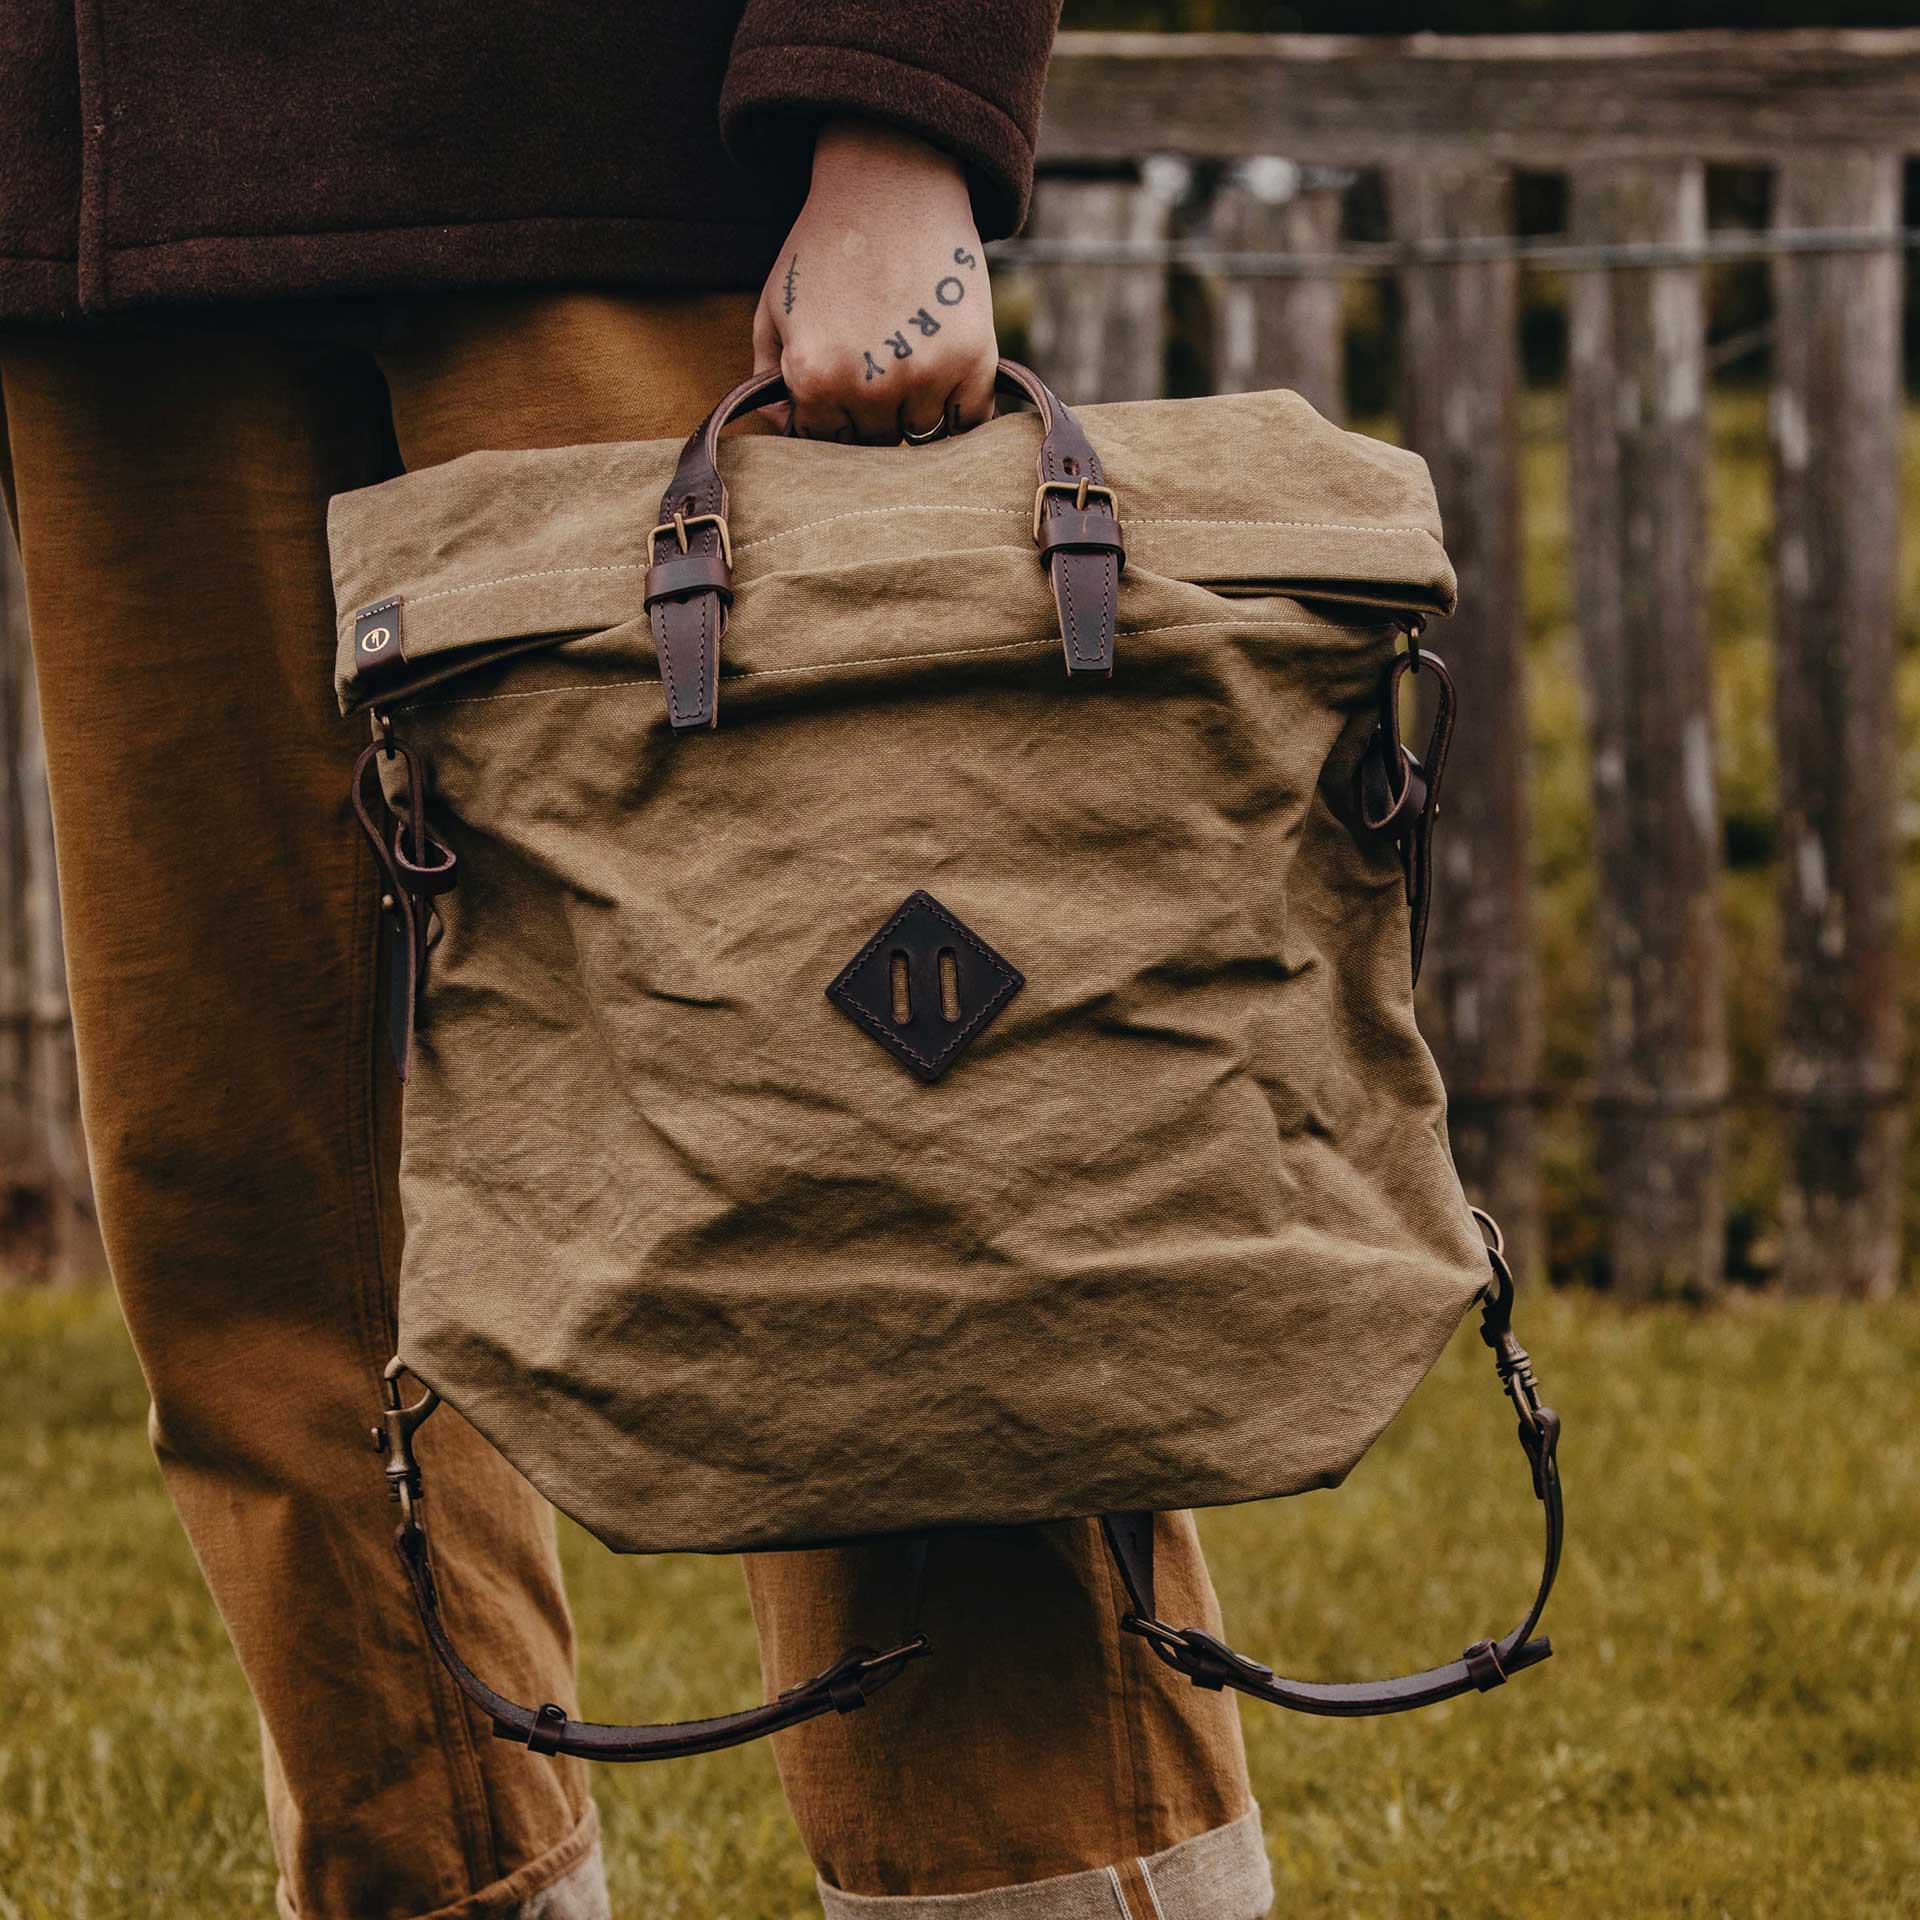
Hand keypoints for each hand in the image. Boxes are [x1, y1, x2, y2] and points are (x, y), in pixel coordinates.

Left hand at [752, 119, 997, 443]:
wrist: (890, 181)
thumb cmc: (825, 245)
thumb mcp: (774, 306)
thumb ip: (767, 378)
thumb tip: (785, 431)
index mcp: (814, 378)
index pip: (823, 441)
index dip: (831, 415)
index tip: (841, 386)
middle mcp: (868, 387)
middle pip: (874, 443)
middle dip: (872, 416)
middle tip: (877, 366)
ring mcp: (924, 376)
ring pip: (920, 434)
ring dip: (916, 410)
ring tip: (908, 360)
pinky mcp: (973, 359)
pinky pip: (970, 421)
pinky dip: (962, 410)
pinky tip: (947, 377)